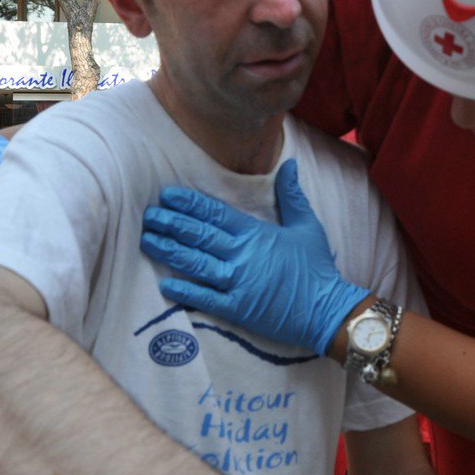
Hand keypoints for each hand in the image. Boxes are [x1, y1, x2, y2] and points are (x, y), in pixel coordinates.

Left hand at [141, 160, 368, 356]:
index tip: (167, 196)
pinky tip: (165, 283)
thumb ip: (291, 196)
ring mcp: (238, 283)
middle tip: (148, 216)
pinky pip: (205, 298)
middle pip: (199, 235)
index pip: (215, 213)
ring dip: (169, 251)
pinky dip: (184, 290)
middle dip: (171, 224)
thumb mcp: (307, 226)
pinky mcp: (238, 309)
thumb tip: (289, 165)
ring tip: (147, 241)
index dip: (189, 203)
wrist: (327, 310)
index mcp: (256, 234)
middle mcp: (243, 256)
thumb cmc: (316, 268)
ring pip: (196, 263)